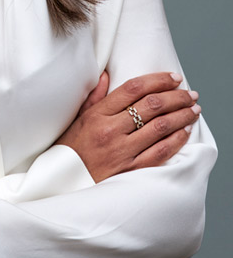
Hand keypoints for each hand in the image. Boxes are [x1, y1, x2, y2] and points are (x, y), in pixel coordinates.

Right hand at [56, 71, 200, 181]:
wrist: (64, 182)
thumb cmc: (72, 148)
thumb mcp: (79, 118)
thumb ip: (95, 96)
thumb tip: (106, 75)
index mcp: (98, 114)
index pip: (133, 89)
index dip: (157, 80)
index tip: (173, 77)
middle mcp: (111, 130)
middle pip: (151, 105)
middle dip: (176, 96)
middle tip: (189, 93)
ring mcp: (122, 151)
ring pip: (160, 127)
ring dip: (181, 115)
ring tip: (193, 109)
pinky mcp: (131, 170)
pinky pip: (160, 152)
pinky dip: (176, 139)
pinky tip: (185, 131)